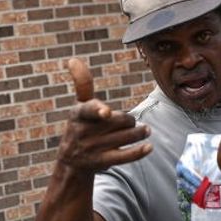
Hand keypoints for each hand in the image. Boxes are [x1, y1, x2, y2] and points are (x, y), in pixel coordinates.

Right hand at [57, 59, 151, 173]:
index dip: (98, 110)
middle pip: (118, 120)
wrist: (71, 161)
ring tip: (145, 130)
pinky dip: (138, 151)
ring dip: (139, 133)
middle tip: (132, 122)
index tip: (106, 113)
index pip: (88, 109)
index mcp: (78, 114)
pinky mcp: (102, 162)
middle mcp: (83, 131)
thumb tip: (72, 59)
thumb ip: (81, 83)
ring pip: (124, 136)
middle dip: (129, 120)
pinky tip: (148, 147)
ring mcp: (92, 148)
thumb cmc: (80, 125)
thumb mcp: (79, 105)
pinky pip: (124, 156)